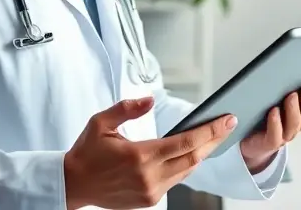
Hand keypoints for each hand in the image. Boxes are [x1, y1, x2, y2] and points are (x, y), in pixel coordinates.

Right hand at [64, 96, 236, 208]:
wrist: (73, 184)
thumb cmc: (86, 153)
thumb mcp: (101, 123)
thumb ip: (127, 109)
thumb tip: (149, 100)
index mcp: (140, 156)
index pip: (186, 142)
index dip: (210, 131)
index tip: (226, 120)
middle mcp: (149, 176)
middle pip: (193, 157)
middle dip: (213, 141)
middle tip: (227, 126)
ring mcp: (150, 191)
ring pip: (187, 171)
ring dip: (201, 154)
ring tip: (211, 137)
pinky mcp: (148, 200)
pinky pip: (175, 181)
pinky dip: (185, 166)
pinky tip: (190, 154)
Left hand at [239, 67, 300, 172]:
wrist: (253, 143)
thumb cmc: (269, 117)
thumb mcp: (281, 98)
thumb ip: (293, 84)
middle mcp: (297, 122)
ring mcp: (285, 133)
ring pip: (294, 123)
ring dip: (293, 109)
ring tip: (291, 96)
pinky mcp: (270, 142)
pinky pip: (276, 135)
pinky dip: (276, 123)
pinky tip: (273, 112)